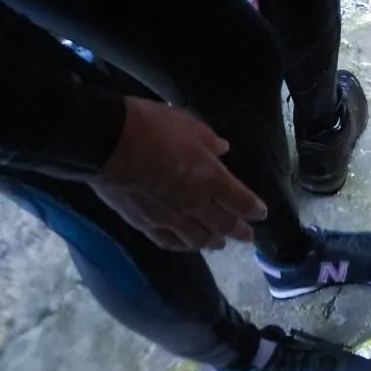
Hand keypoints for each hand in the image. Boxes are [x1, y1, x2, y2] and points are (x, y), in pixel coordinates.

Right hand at [91, 97, 267, 251]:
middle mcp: (195, 203)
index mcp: (211, 177)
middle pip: (222, 225)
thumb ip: (208, 140)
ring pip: (197, 239)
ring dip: (212, 242)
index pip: (240, 201)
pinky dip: (181, 246)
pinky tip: (185, 246)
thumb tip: (222, 149)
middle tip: (248, 237)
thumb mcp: (189, 124)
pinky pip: (169, 242)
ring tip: (219, 243)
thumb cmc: (153, 128)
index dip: (253, 210)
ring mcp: (169, 218)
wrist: (108, 143)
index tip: (261, 214)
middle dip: (238, 232)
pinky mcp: (144, 224)